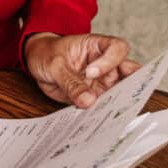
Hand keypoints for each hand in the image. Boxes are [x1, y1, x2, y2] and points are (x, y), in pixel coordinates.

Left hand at [24, 32, 140, 108]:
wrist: (36, 61)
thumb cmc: (46, 52)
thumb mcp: (54, 63)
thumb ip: (70, 81)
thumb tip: (88, 101)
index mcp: (97, 46)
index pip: (117, 48)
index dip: (110, 60)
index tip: (91, 72)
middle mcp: (105, 64)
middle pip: (128, 73)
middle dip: (130, 86)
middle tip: (125, 100)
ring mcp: (101, 81)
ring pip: (118, 93)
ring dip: (116, 104)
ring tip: (110, 115)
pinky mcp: (94, 96)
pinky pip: (103, 105)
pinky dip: (103, 113)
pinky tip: (98, 121)